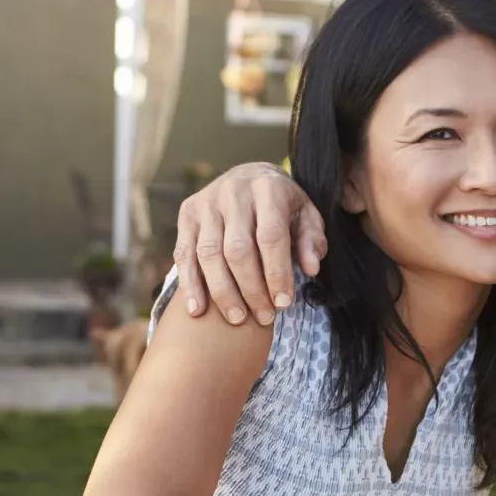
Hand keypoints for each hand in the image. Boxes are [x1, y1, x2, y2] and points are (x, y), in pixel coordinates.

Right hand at [171, 162, 325, 326]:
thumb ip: (312, 240)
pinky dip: (190, 285)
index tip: (284, 303)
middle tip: (265, 317)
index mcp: (268, 188)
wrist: (248, 176)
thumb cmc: (282, 205)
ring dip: (223, 292)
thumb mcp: (306, 214)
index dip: (277, 273)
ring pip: (209, 254)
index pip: (270, 236)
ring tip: (237, 319)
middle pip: (238, 250)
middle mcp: (233, 192)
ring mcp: (206, 203)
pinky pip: (184, 254)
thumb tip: (310, 268)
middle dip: (251, 289)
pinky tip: (198, 310)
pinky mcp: (187, 214)